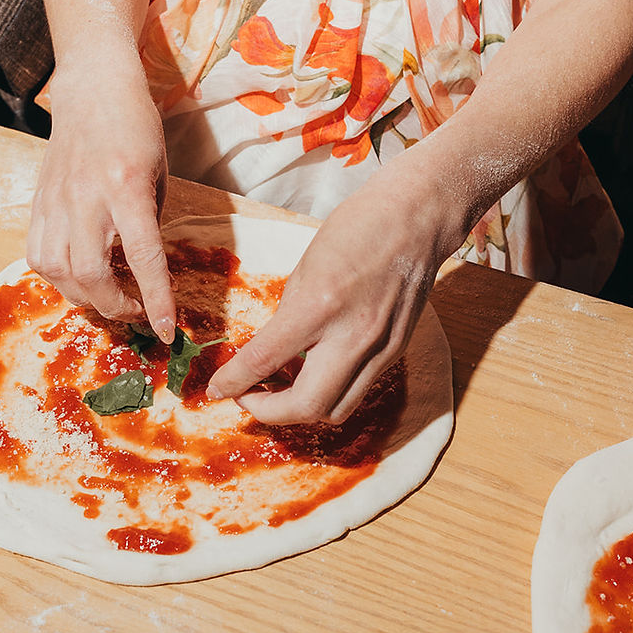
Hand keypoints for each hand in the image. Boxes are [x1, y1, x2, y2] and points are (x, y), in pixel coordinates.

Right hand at [26, 57, 176, 341]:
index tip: (166, 330)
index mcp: (127, 187)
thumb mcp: (159, 173)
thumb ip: (149, 221)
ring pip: (59, 271)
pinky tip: (77, 276)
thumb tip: (143, 268)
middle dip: (116, 307)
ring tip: (108, 298)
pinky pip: (39, 255)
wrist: (92, 88)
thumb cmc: (136, 127)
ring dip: (85, 297)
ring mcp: (57, 201)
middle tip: (138, 313)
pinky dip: (58, 278)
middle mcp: (87, 197)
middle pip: (91, 274)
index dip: (156, 300)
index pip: (142, 257)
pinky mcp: (39, 203)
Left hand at [206, 165, 456, 424]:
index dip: (233, 382)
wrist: (416, 218)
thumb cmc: (356, 230)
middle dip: (268, 413)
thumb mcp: (305, 268)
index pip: (265, 360)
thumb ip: (288, 316)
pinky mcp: (396, 352)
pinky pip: (357, 390)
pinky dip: (329, 392)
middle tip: (248, 398)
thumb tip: (268, 353)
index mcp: (320, 305)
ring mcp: (380, 349)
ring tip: (279, 392)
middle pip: (306, 407)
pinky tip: (313, 376)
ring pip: (336, 411)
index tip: (217, 390)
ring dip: (301, 410)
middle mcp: (353, 335)